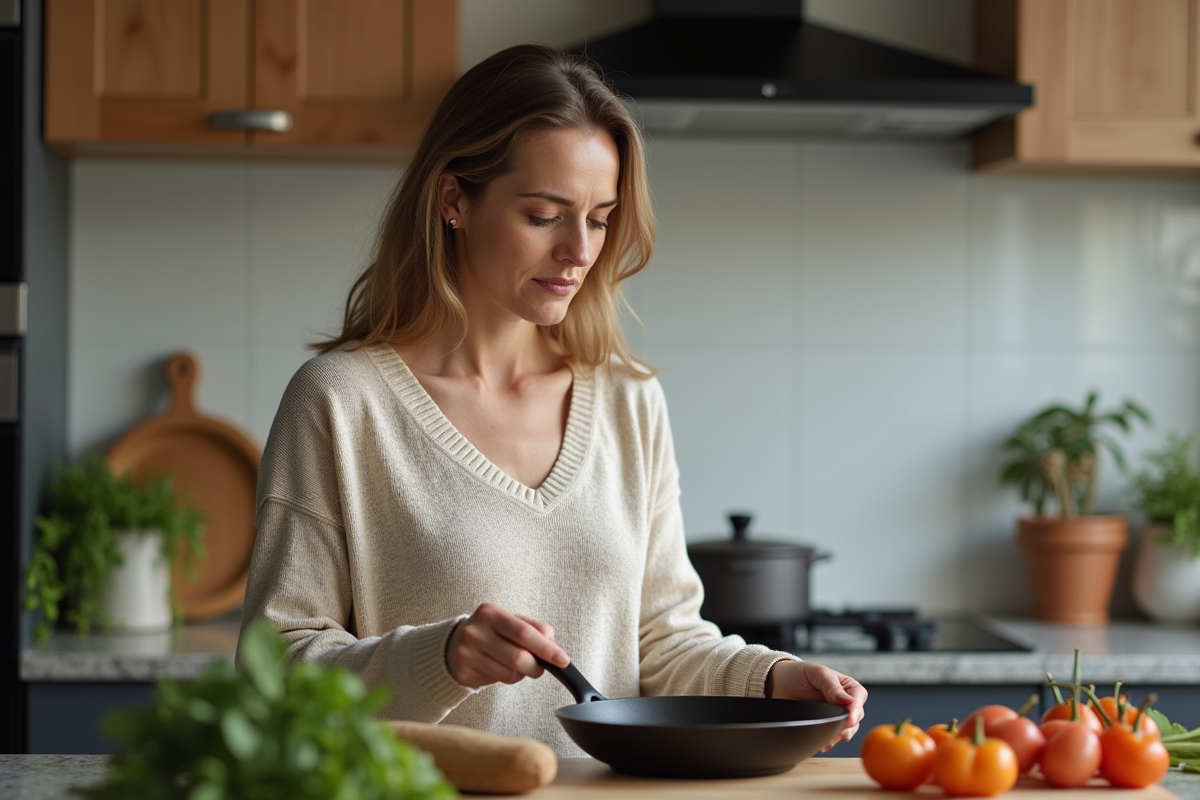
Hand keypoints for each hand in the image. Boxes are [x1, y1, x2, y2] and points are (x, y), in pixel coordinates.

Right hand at [446, 602, 569, 688]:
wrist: (454, 642)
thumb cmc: (490, 630)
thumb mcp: (510, 620)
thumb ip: (534, 628)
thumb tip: (552, 644)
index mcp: (490, 613)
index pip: (524, 633)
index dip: (546, 649)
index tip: (563, 660)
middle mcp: (475, 632)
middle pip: (518, 658)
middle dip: (536, 667)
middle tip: (540, 666)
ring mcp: (467, 654)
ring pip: (509, 674)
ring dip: (522, 674)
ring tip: (516, 664)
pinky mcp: (464, 673)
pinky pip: (497, 682)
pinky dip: (506, 677)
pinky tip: (498, 667)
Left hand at [766, 660, 867, 749]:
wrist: (778, 684)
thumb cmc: (799, 673)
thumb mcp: (816, 673)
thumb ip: (831, 686)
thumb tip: (848, 701)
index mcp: (847, 686)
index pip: (858, 698)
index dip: (855, 710)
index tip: (849, 720)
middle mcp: (844, 703)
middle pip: (856, 718)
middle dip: (848, 726)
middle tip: (839, 731)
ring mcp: (835, 716)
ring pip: (847, 731)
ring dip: (839, 736)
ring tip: (828, 739)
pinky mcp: (825, 727)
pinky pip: (832, 738)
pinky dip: (829, 742)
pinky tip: (823, 743)